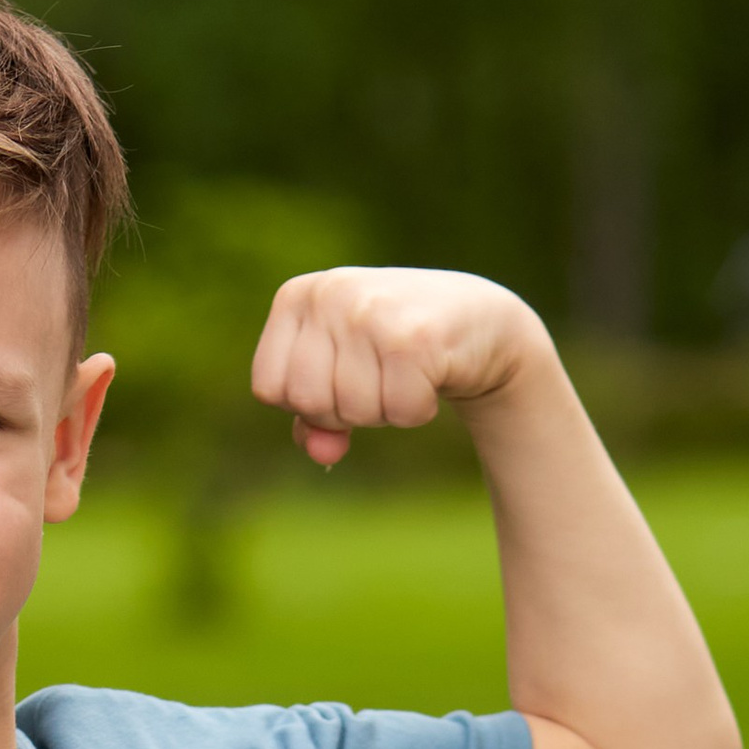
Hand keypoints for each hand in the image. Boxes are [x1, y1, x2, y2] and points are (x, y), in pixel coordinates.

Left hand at [249, 265, 550, 465]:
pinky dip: (417, 410)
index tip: (342, 378)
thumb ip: (313, 418)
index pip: (268, 388)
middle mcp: (329, 294)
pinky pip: (399, 411)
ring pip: (353, 410)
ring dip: (385, 410)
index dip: (307, 404)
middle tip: (379, 378)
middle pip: (308, 403)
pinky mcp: (413, 337)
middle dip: (346, 411)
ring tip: (406, 372)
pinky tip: (432, 375)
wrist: (480, 319)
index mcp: (297, 297)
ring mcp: (370, 312)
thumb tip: (321, 454)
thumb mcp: (342, 373)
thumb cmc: (396, 349)